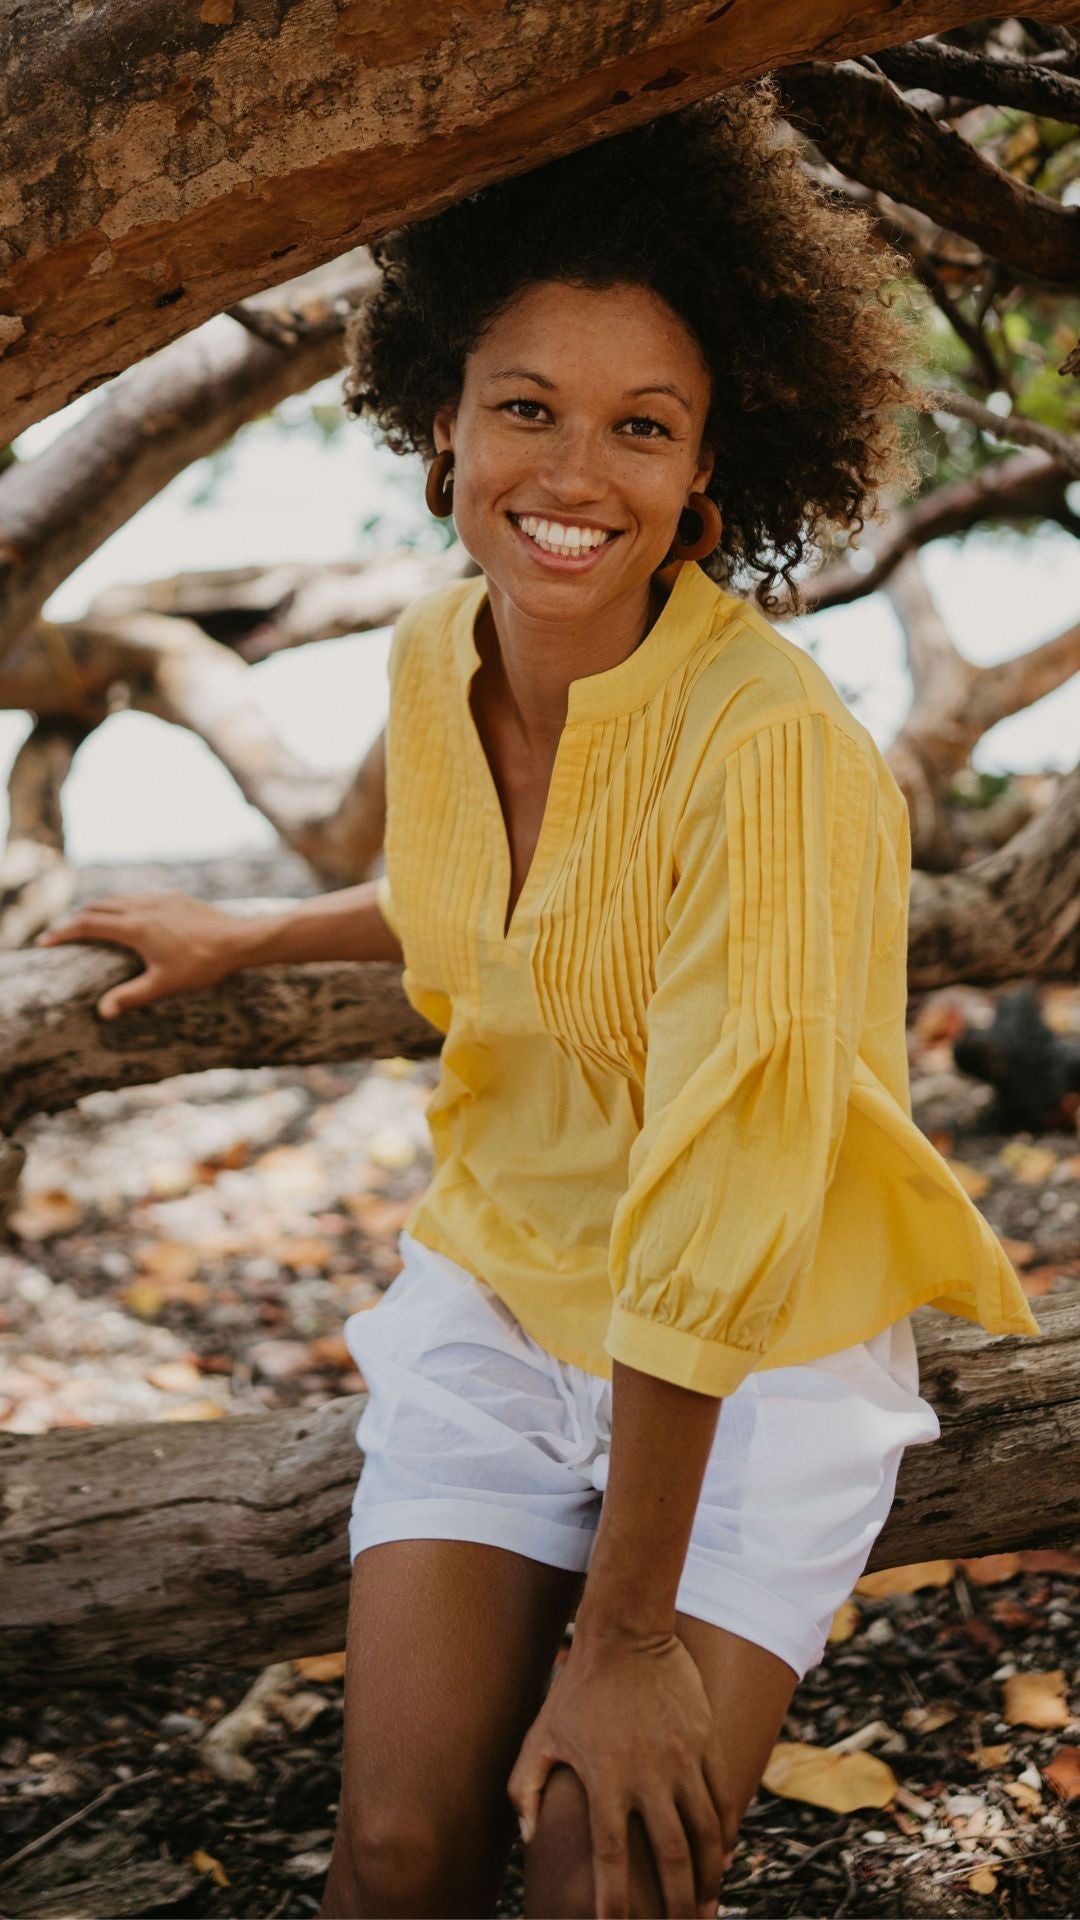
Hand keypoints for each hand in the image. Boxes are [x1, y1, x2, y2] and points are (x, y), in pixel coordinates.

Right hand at [34, 889, 244, 1019]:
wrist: (239, 939)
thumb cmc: (202, 964)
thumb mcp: (164, 985)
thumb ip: (131, 996)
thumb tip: (102, 1011)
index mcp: (134, 927)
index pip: (88, 925)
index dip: (63, 932)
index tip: (46, 942)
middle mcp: (142, 906)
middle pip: (98, 907)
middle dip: (76, 919)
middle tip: (64, 934)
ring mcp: (159, 898)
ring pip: (118, 897)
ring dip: (99, 908)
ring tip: (90, 923)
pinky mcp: (174, 896)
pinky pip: (139, 895)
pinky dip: (122, 903)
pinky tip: (128, 914)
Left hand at [507, 1622, 736, 1919]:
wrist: (625, 1633)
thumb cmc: (576, 1689)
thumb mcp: (539, 1737)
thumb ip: (526, 1790)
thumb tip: (529, 1839)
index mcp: (605, 1780)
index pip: (611, 1857)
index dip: (614, 1901)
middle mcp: (648, 1776)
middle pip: (669, 1857)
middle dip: (674, 1904)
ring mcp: (682, 1759)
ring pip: (704, 1834)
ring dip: (707, 1878)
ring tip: (704, 1911)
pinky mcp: (704, 1742)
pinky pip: (722, 1798)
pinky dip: (725, 1834)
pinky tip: (724, 1859)